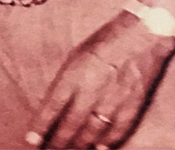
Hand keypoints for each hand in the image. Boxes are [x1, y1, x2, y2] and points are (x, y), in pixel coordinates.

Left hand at [27, 10, 174, 148]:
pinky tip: (100, 148)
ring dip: (80, 145)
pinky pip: (118, 131)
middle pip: (71, 125)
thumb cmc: (104, 42)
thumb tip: (54, 106)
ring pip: (93, 133)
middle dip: (58, 141)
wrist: (142, 35)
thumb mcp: (75, 57)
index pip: (52, 107)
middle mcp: (92, 90)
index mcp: (74, 74)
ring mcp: (113, 100)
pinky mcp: (132, 105)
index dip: (41, 126)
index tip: (31, 140)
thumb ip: (66, 82)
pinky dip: (108, 143)